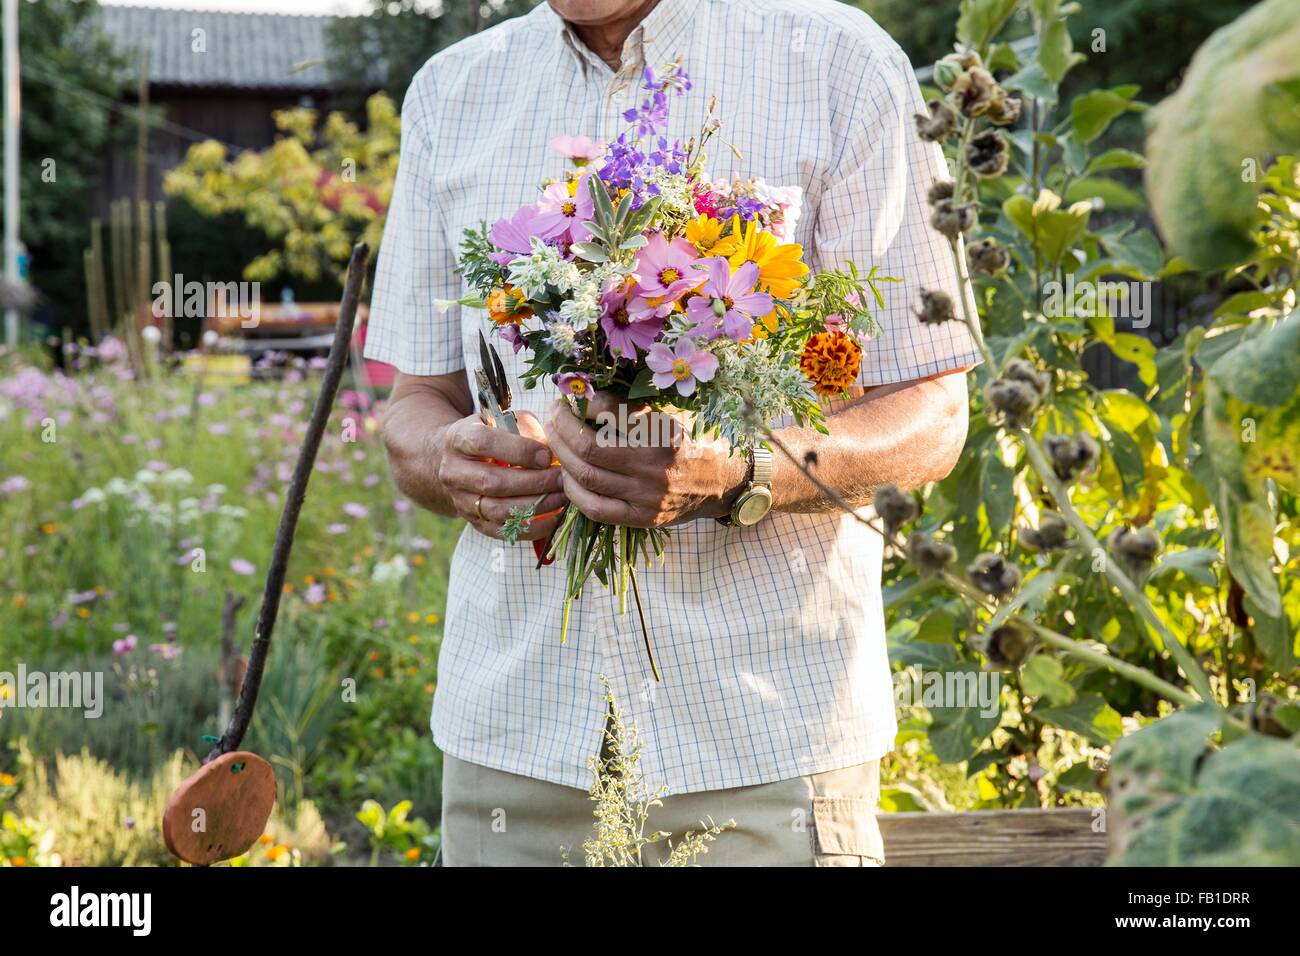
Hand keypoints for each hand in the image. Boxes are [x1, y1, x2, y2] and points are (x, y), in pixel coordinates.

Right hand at [437, 410, 565, 539]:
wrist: (459, 460)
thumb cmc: (493, 435)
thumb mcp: (505, 421)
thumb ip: (526, 430)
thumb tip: (552, 452)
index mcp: (459, 439)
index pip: (484, 443)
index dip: (519, 450)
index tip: (547, 456)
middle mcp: (454, 472)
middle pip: (493, 482)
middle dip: (534, 482)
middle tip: (561, 479)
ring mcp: (461, 500)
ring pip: (498, 510)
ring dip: (536, 505)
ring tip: (562, 497)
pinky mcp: (473, 522)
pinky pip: (503, 532)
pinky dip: (532, 528)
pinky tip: (555, 517)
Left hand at [544, 391, 746, 528]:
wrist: (722, 482)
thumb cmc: (693, 440)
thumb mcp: (671, 413)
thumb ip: (632, 407)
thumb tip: (583, 395)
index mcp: (665, 433)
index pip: (610, 411)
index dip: (584, 401)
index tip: (574, 396)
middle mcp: (656, 466)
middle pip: (588, 446)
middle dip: (561, 427)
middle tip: (554, 414)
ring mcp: (648, 496)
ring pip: (586, 476)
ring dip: (561, 455)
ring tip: (556, 440)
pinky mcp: (642, 518)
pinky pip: (595, 508)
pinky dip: (573, 490)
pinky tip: (568, 475)